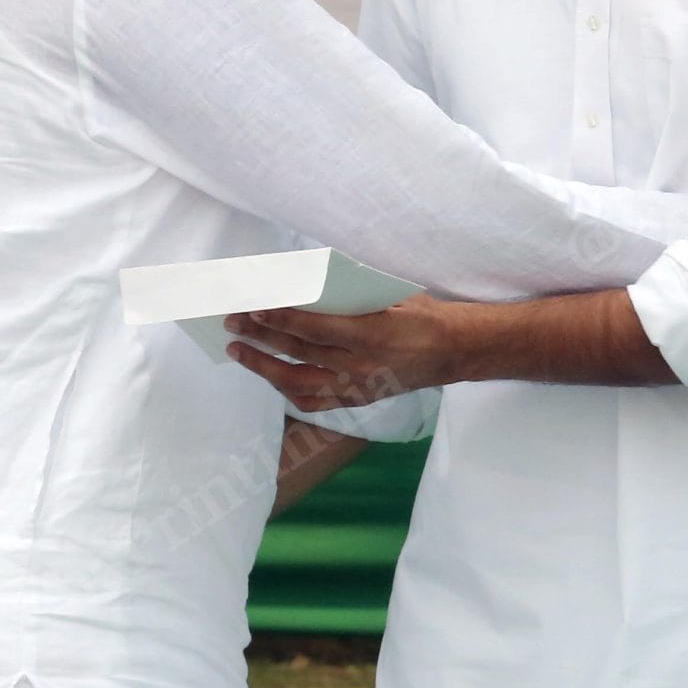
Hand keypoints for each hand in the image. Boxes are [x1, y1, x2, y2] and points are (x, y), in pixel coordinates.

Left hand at [226, 295, 480, 412]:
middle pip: (298, 352)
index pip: (315, 328)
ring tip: (239, 350)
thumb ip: (352, 297)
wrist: (453, 352)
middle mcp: (361, 366)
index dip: (281, 318)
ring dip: (263, 365)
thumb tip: (305, 287)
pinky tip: (271, 376)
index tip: (254, 306)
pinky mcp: (357, 400)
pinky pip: (312, 401)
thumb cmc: (424, 315)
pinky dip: (287, 389)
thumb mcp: (393, 296)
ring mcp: (357, 388)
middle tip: (233, 321)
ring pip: (297, 382)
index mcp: (373, 334)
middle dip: (261, 335)